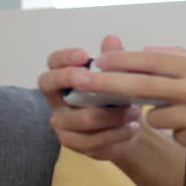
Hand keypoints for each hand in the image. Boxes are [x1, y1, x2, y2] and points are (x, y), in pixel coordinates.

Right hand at [38, 34, 142, 161]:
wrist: (128, 129)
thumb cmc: (118, 97)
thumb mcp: (120, 77)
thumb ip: (114, 60)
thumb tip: (111, 39)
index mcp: (64, 81)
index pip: (52, 64)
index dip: (63, 58)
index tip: (84, 55)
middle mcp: (57, 102)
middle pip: (50, 86)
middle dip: (72, 80)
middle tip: (95, 80)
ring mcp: (63, 126)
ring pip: (83, 119)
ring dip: (113, 115)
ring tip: (135, 111)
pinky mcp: (76, 146)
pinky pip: (95, 141)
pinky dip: (117, 134)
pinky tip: (133, 128)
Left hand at [68, 49, 185, 163]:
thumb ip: (181, 60)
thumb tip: (146, 53)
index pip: (152, 61)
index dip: (121, 61)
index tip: (97, 61)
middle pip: (141, 87)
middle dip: (107, 85)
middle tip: (81, 83)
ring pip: (156, 117)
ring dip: (161, 117)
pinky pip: (175, 136)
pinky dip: (182, 134)